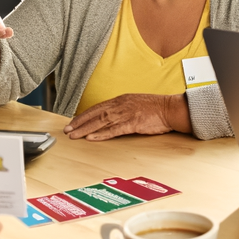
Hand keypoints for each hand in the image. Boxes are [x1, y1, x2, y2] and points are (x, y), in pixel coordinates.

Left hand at [65, 93, 188, 139]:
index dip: (83, 115)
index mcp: (121, 100)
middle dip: (79, 122)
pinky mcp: (133, 123)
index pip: (97, 108)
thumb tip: (112, 118)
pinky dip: (101, 134)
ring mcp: (126, 113)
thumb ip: (123, 110)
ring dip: (85, 129)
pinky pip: (114, 129)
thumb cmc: (156, 108)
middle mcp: (120, 105)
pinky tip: (91, 138)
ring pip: (101, 121)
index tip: (73, 122)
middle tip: (67, 130)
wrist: (171, 109)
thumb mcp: (136, 105)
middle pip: (95, 114)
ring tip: (74, 135)